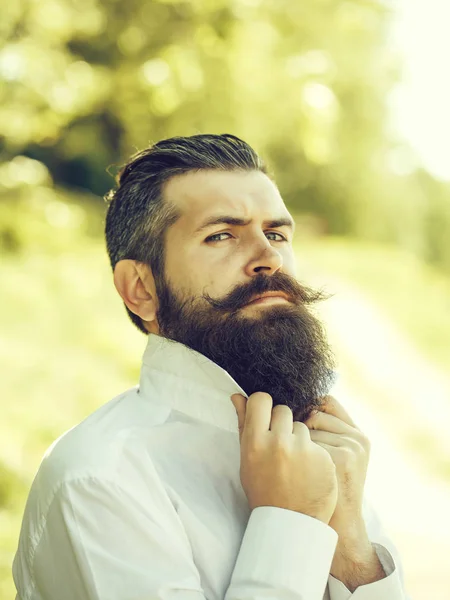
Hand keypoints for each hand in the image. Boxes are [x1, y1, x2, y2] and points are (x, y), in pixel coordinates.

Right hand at [231, 392, 337, 522]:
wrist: (290, 523)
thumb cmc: (263, 490)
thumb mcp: (247, 460)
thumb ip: (244, 425)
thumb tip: (237, 395)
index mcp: (255, 442)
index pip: (261, 400)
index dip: (263, 406)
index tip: (265, 416)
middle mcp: (279, 443)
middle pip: (283, 410)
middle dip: (282, 424)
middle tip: (281, 445)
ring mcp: (303, 450)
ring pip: (302, 426)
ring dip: (299, 438)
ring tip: (295, 462)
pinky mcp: (324, 457)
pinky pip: (318, 443)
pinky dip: (314, 453)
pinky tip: (309, 471)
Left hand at [304, 396, 370, 546]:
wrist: (335, 527)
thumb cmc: (324, 490)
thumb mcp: (329, 458)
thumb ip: (317, 430)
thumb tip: (271, 402)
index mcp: (357, 435)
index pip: (327, 402)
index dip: (307, 409)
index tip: (295, 423)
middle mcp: (357, 438)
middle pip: (314, 413)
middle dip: (299, 428)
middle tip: (296, 451)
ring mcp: (351, 448)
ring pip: (307, 427)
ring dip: (296, 443)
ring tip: (301, 467)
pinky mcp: (341, 458)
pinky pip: (305, 442)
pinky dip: (297, 455)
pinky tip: (302, 474)